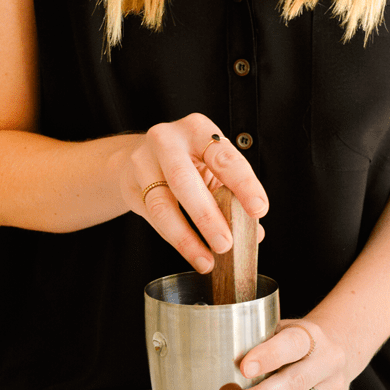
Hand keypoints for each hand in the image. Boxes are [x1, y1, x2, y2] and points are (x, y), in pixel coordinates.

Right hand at [120, 113, 267, 272]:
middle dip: (207, 216)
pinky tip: (192, 253)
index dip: (243, 184)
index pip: (224, 157)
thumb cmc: (187, 160)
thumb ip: (233, 194)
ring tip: (207, 260)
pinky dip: (176, 239)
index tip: (258, 210)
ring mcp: (144, 164)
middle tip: (225, 244)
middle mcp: (167, 141)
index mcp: (198, 130)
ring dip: (186, 238)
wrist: (140, 156)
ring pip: (162, 205)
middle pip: (184, 180)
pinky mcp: (132, 188)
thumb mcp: (212, 165)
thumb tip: (253, 234)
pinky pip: (153, 219)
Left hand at [226, 320, 350, 389]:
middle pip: (295, 382)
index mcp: (312, 336)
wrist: (338, 349)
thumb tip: (224, 382)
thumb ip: (257, 348)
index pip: (293, 344)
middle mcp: (327, 362)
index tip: (243, 368)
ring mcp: (332, 388)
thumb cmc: (296, 342)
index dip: (269, 356)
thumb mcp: (280, 331)